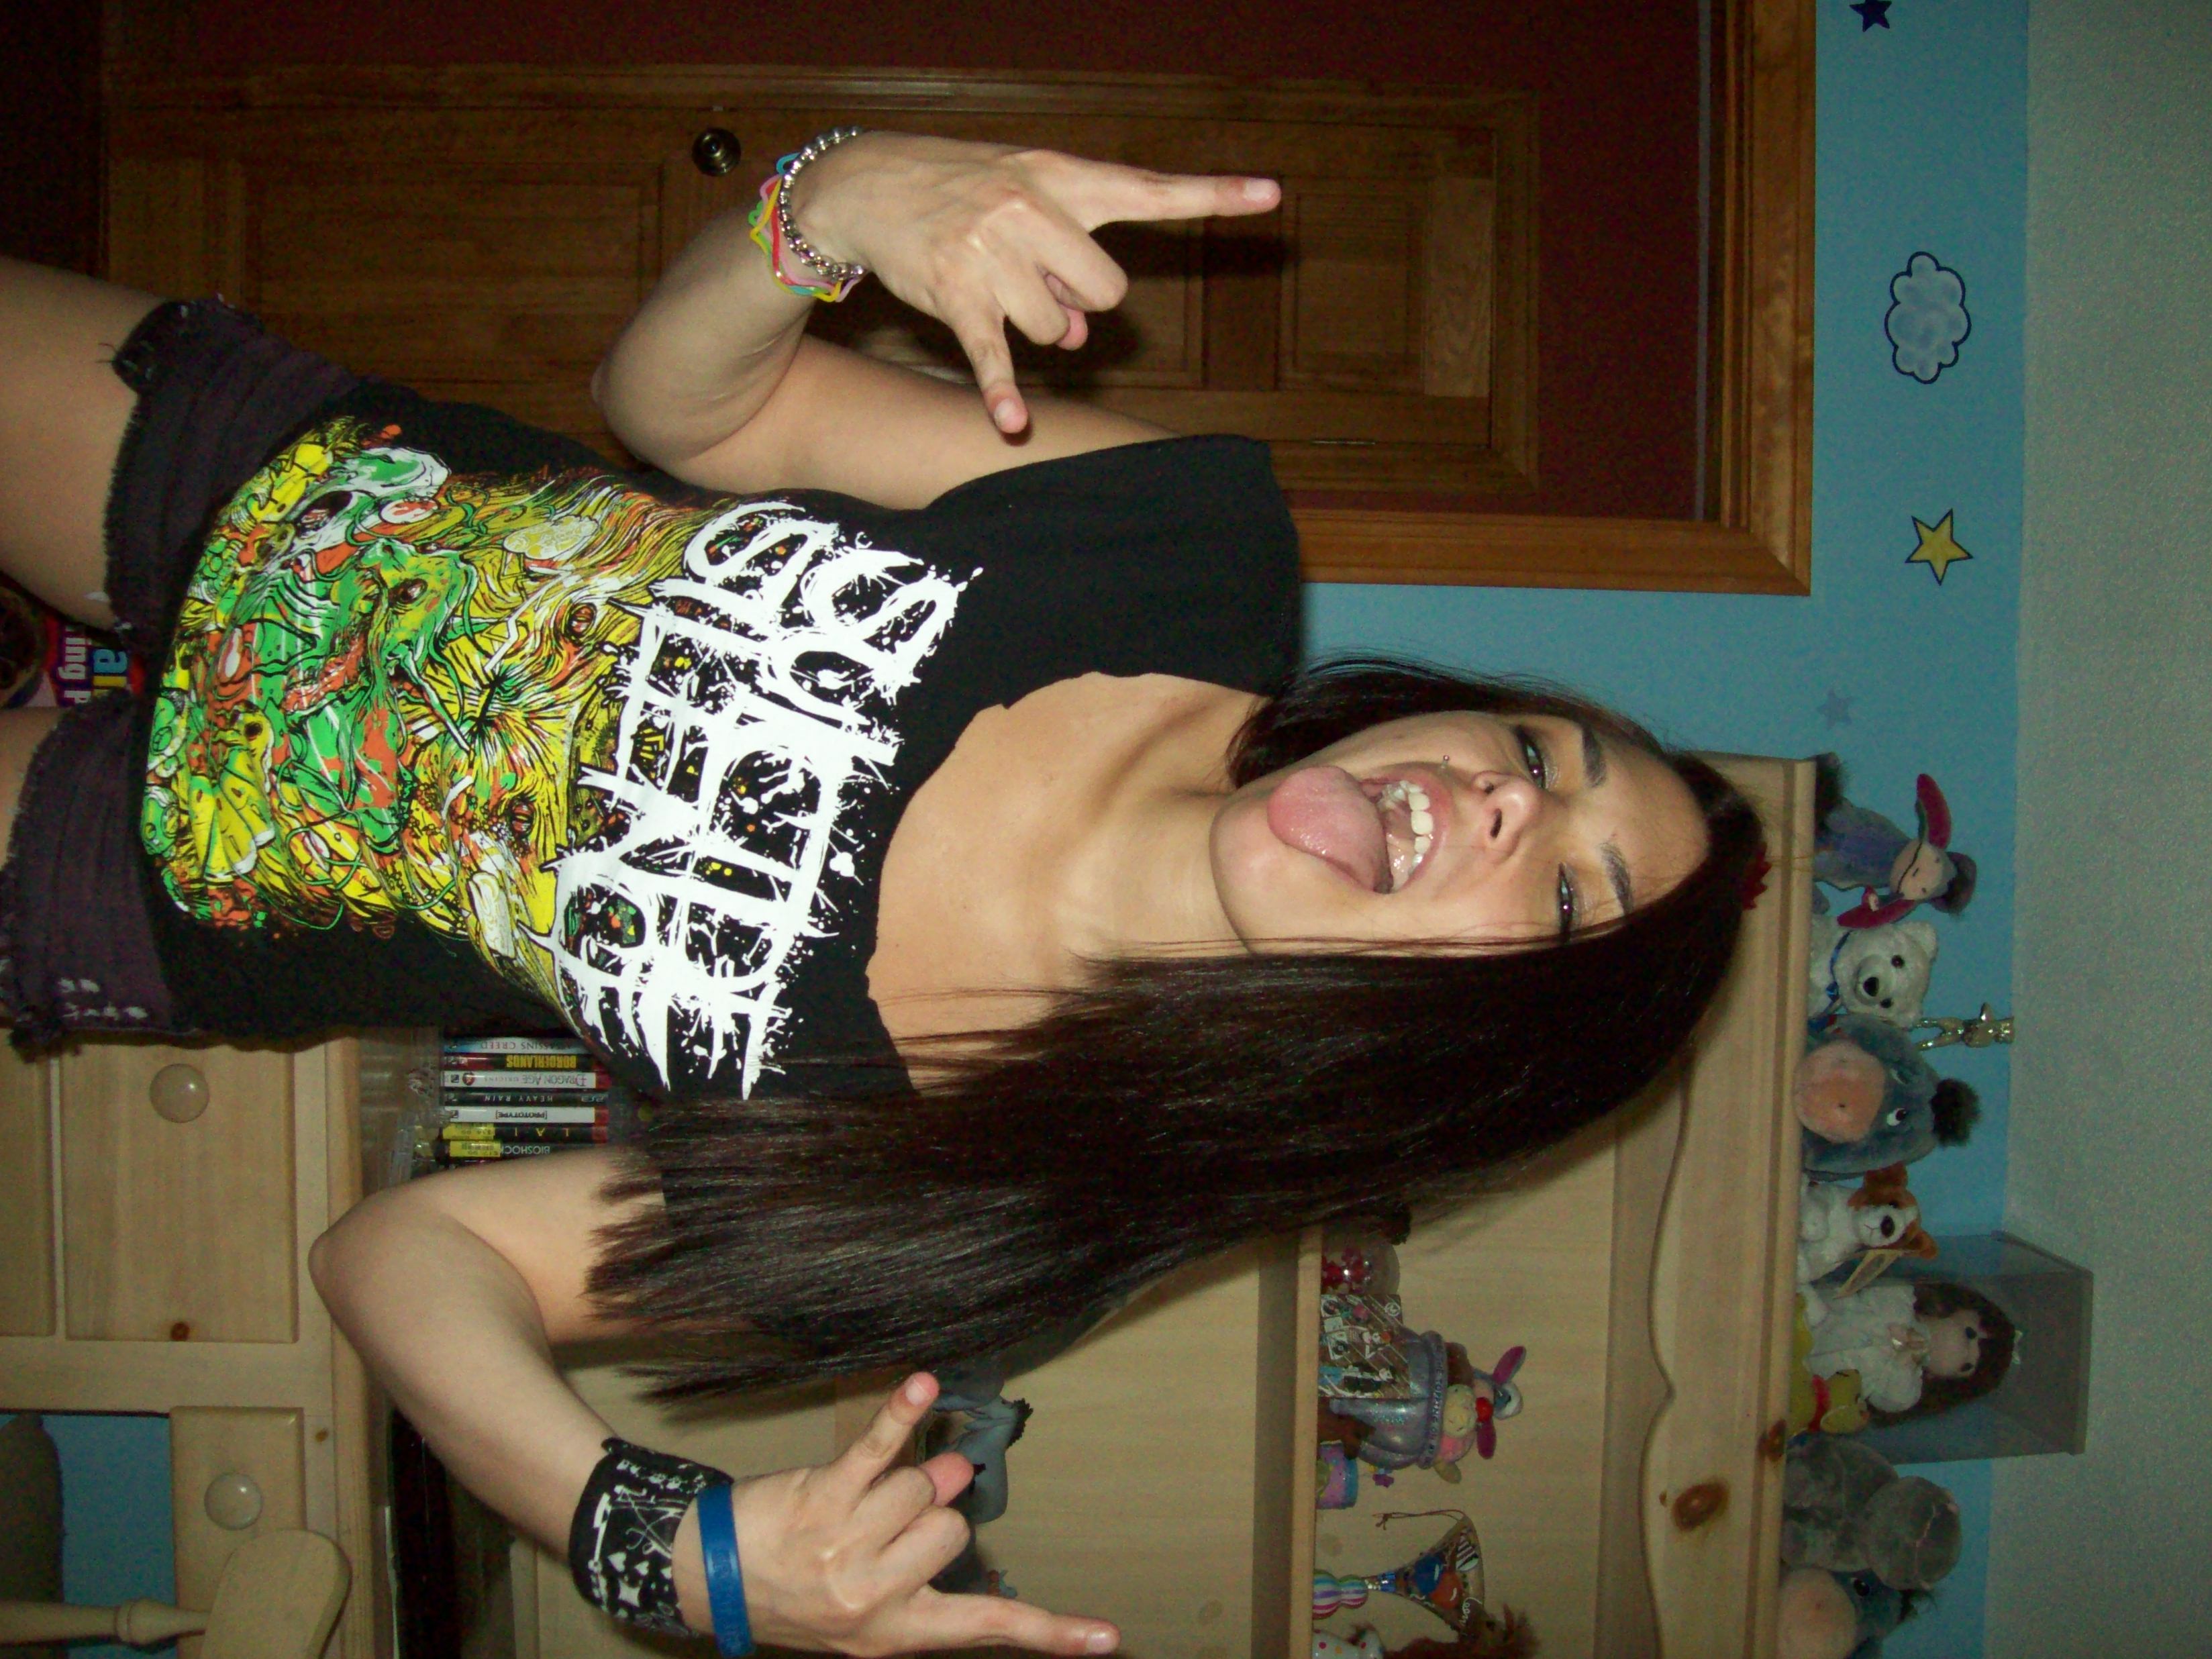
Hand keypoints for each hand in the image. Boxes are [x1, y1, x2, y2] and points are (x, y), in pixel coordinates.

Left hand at [728, 1372, 1117, 1655]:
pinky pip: (879, 1450)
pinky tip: (921, 1386)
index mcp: (897, 1633)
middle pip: (952, 1527)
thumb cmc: (795, 1595)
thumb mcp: (862, 1620)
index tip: (1110, 1639)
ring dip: (905, 1477)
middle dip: (931, 1512)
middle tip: (887, 1524)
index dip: (1053, 1633)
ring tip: (863, 1496)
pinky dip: (902, 1414)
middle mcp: (877, 1596)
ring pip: (922, 1487)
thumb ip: (920, 1578)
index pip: (987, 1629)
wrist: (714, 1581)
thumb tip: (956, 1490)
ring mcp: (849, 1546)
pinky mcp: (824, 1496)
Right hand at [785, 132, 1278, 433]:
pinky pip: (996, 356)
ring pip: (1059, 330)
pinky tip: (1012, 424)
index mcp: (1061, 178)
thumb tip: (1082, 332)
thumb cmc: (961, 192)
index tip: (1271, 194)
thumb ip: (1069, 260)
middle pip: (1107, 291)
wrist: (868, 184)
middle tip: (1037, 285)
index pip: (1151, 188)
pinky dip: (1004, 393)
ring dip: (1036, 329)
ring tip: (992, 292)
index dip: (1215, 194)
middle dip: (1081, 303)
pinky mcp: (957, 296)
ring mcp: (994, 254)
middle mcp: (1031, 211)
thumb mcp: (1023, 201)